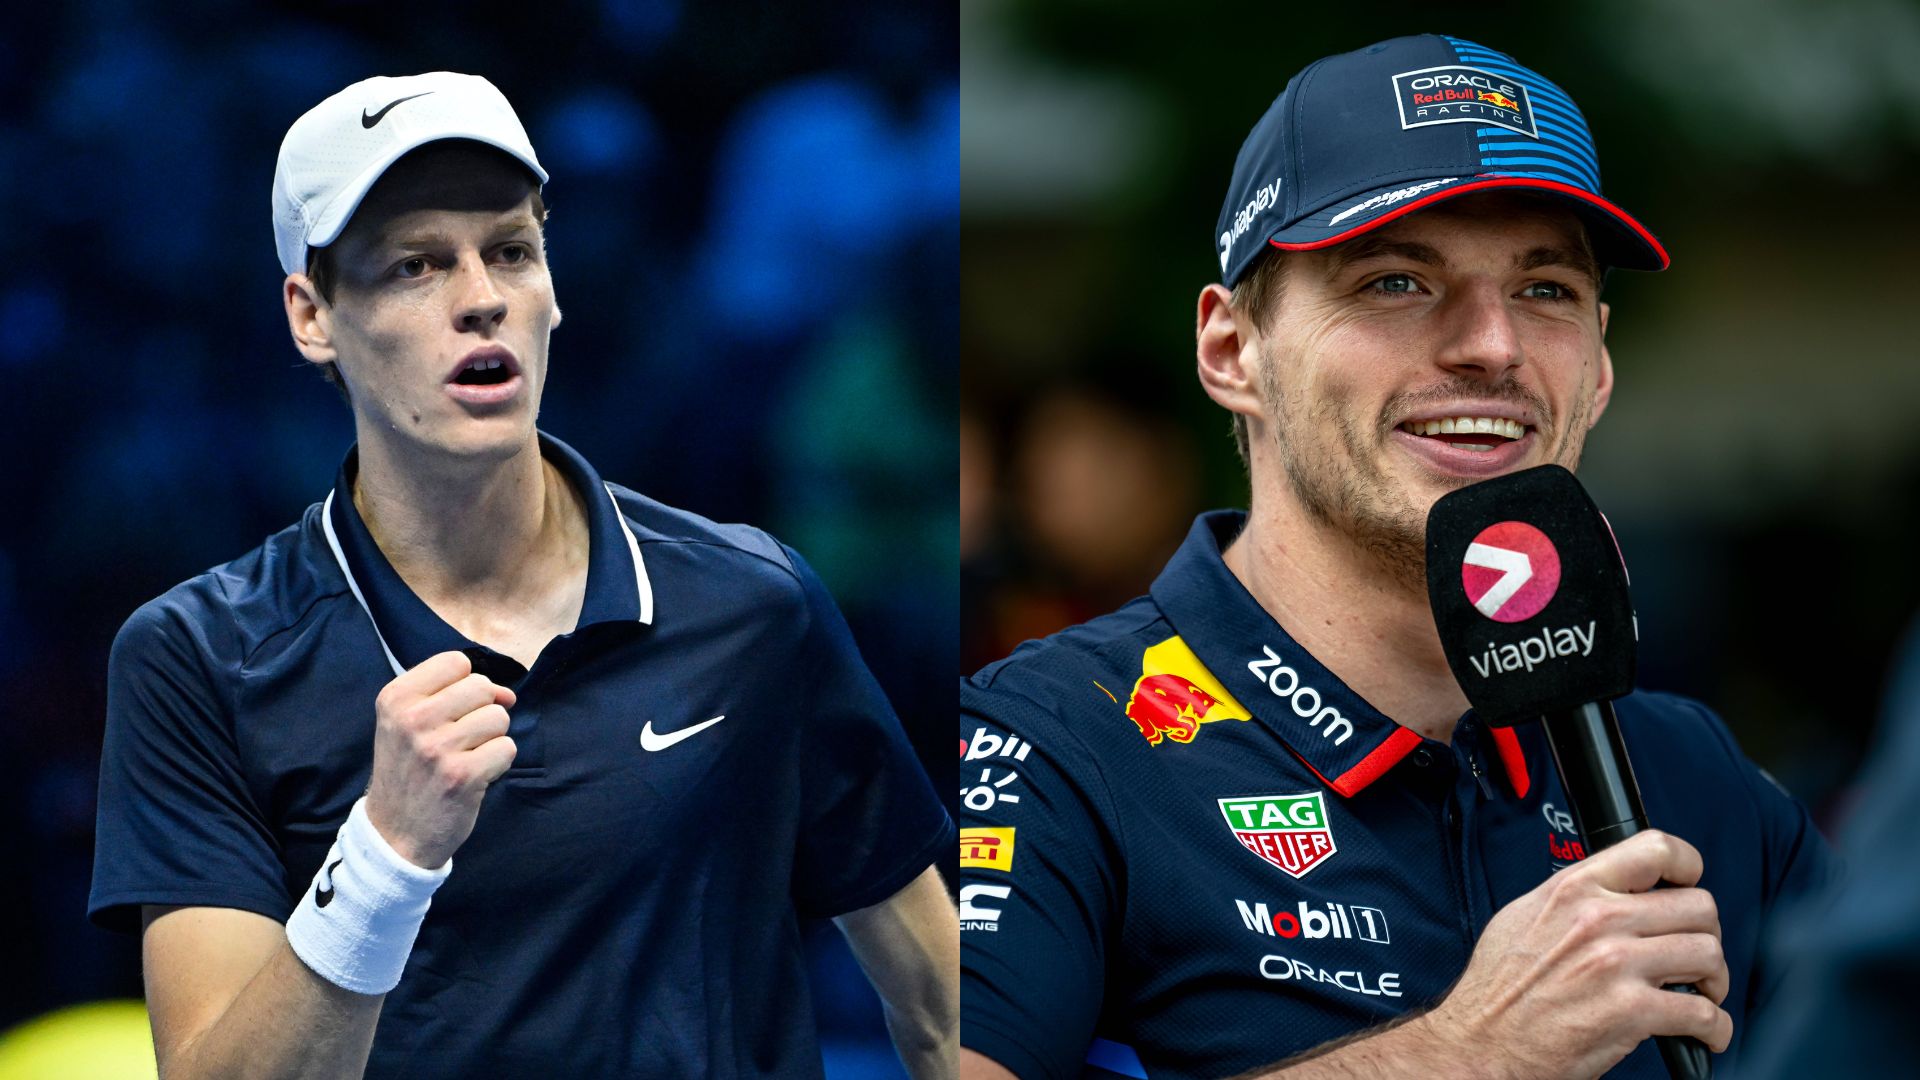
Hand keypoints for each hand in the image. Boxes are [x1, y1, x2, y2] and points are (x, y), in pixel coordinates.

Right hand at [364, 651, 516, 867]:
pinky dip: (498, 763)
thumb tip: (507, 694)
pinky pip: (507, 748)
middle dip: (482, 711)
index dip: (466, 684)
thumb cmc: (409, 772)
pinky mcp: (462, 775)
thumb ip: (453, 696)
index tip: (454, 710)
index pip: (456, 662)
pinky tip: (474, 776)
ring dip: (491, 739)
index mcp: (395, 698)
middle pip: (482, 686)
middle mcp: (413, 719)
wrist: (395, 834)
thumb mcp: (407, 724)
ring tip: (466, 758)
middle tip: (460, 739)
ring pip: (498, 717)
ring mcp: (437, 747)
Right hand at [1419, 829, 1729, 1079]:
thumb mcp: (1524, 916)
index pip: (1656, 850)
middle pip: (1698, 906)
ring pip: (1708, 954)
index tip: (1689, 885)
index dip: (1688, 866)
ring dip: (1714, 979)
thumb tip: (1612, 892)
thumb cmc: (1497, 989)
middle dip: (1704, 933)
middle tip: (1693, 955)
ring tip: (1700, 992)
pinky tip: (1701, 1031)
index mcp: (1574, 890)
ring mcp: (1617, 964)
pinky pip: (1704, 1012)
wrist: (1481, 1043)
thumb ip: (1572, 898)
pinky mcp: (1631, 1012)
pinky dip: (1714, 1027)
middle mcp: (1599, 919)